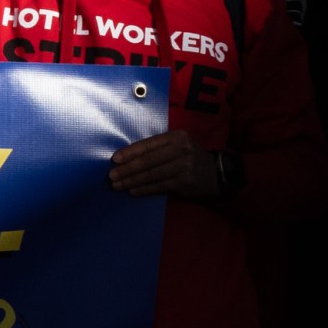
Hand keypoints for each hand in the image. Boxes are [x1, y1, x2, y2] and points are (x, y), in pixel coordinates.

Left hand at [106, 131, 222, 199]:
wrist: (215, 172)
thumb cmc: (188, 156)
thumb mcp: (177, 145)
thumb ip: (157, 148)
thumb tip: (126, 157)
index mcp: (176, 137)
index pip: (148, 145)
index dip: (130, 152)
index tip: (114, 160)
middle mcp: (182, 150)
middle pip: (148, 161)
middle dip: (127, 169)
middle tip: (112, 176)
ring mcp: (185, 167)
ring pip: (152, 175)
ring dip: (132, 181)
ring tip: (118, 185)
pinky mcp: (185, 182)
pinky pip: (159, 186)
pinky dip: (144, 189)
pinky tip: (133, 191)